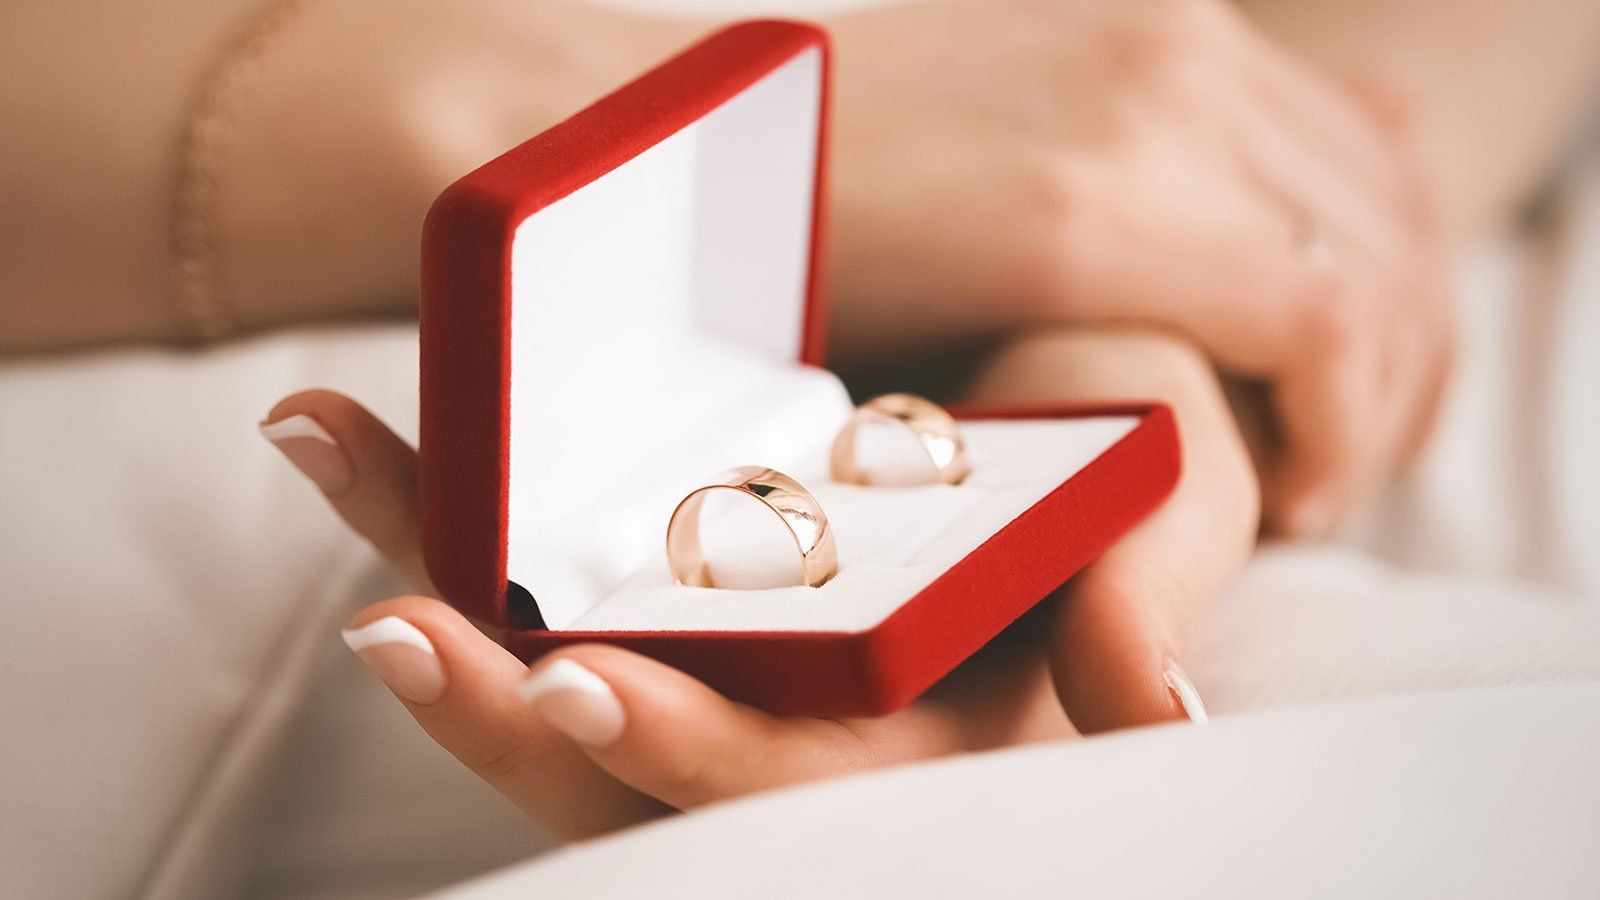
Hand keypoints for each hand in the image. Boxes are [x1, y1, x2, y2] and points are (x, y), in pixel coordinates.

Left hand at [260, 326, 1255, 837]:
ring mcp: (717, 656)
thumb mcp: (1168, 501)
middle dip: (500, 703)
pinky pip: (531, 573)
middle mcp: (802, 723)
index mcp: (925, 733)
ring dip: (439, 578)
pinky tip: (362, 434)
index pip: (793, 781)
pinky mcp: (655, 584)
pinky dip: (448, 506)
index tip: (580, 686)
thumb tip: (1147, 708)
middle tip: (398, 616)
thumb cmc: (1125, 447)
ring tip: (342, 456)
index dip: (689, 751)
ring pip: (544, 674)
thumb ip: (1146, 595)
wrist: (1075, 377)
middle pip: (621, 765)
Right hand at [824, 0, 1451, 535]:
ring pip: (1378, 271)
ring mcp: (1146, 111)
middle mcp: (1175, 47)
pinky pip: (1319, 326)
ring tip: (1320, 488)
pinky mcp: (1098, 210)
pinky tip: (1291, 491)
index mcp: (1156, 31)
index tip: (1350, 400)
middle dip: (1404, 355)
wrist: (664, 164)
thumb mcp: (1003, 154)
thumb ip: (1138, 160)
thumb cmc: (814, 189)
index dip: (1392, 292)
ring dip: (1381, 399)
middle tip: (1350, 464)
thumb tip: (1260, 184)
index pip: (1365, 158)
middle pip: (1391, 212)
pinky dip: (1338, 421)